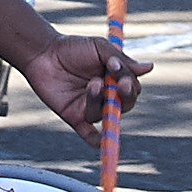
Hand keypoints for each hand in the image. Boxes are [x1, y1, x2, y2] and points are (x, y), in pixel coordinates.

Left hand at [20, 35, 152, 147]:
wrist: (43, 53)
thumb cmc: (72, 48)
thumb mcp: (99, 48)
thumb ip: (121, 60)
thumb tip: (149, 67)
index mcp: (115, 80)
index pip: (132, 89)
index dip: (130, 83)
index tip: (120, 71)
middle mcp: (106, 96)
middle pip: (125, 106)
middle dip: (125, 97)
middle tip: (119, 85)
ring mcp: (90, 108)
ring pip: (105, 115)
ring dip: (101, 101)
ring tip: (92, 83)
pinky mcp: (75, 117)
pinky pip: (88, 134)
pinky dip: (96, 141)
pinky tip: (101, 142)